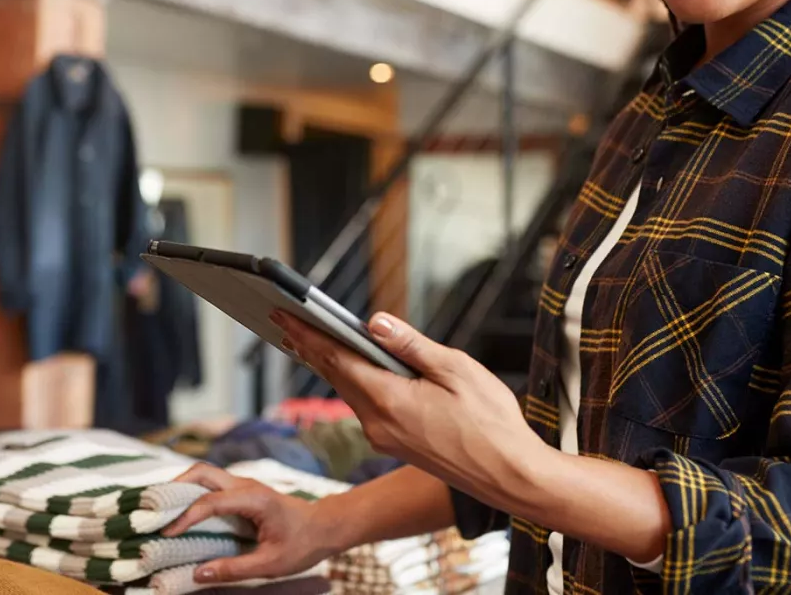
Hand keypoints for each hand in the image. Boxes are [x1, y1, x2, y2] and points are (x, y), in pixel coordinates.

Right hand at [161, 464, 344, 583]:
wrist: (325, 526)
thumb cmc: (302, 544)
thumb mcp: (271, 564)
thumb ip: (234, 569)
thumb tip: (198, 575)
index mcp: (254, 499)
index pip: (210, 502)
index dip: (185, 516)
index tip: (166, 533)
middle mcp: (245, 485)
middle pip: (202, 472)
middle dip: (174, 486)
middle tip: (154, 509)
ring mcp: (243, 485)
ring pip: (205, 475)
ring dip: (181, 487)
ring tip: (160, 510)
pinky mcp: (241, 491)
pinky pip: (211, 486)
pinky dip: (192, 493)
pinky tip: (181, 512)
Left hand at [274, 310, 543, 510]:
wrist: (509, 476)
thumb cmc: (491, 422)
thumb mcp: (457, 371)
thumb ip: (411, 346)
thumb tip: (374, 321)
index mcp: (390, 400)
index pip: (337, 359)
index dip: (308, 333)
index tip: (282, 313)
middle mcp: (377, 423)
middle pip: (334, 375)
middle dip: (308, 345)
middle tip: (281, 318)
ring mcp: (383, 437)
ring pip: (347, 391)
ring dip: (326, 363)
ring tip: (306, 338)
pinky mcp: (393, 444)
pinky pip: (363, 405)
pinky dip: (349, 381)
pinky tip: (348, 368)